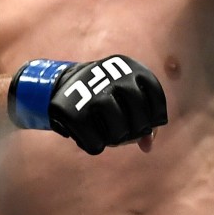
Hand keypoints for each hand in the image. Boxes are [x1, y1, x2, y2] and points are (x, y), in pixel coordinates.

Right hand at [8, 55, 167, 154]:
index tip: (144, 124)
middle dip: (134, 132)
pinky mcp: (73, 112)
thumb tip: (147, 146)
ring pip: (119, 134)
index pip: (156, 101)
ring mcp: (92, 94)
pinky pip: (96, 144)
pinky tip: (89, 135)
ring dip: (115, 139)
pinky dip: (94, 145)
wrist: (57, 86)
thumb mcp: (124, 98)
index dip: (154, 119)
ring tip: (107, 133)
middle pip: (140, 121)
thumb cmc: (100, 96)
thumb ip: (143, 120)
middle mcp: (113, 78)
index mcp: (130, 68)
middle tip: (124, 131)